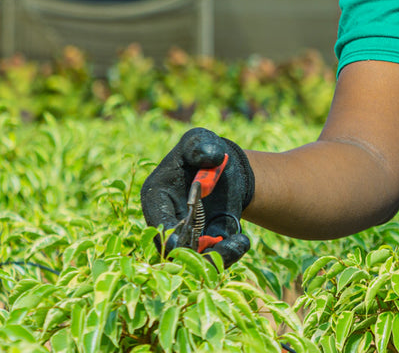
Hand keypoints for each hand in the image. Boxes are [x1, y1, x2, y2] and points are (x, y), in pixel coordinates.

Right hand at [140, 127, 255, 264]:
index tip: (182, 239)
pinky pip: (212, 259)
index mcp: (156, 196)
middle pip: (172, 249)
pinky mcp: (205, 243)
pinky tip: (243, 240)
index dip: (167, 233)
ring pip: (194, 260)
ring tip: (239, 242)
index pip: (155, 220)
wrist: (225, 166)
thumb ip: (200, 145)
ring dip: (215, 257)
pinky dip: (227, 254)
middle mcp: (167, 221)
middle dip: (194, 252)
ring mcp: (185, 236)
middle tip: (221, 241)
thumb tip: (211, 156)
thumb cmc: (204, 150)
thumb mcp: (199, 139)